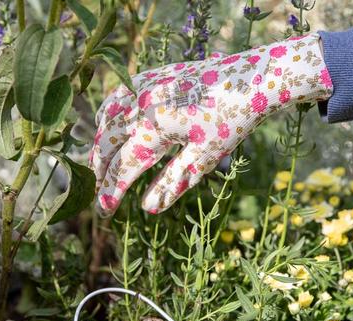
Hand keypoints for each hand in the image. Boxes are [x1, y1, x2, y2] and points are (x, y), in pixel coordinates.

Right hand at [90, 33, 332, 216]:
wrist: (254, 77)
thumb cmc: (234, 120)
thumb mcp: (205, 158)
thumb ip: (173, 182)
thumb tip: (148, 207)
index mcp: (155, 129)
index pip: (123, 167)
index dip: (111, 192)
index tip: (105, 212)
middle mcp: (142, 106)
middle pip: (106, 143)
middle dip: (99, 170)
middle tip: (98, 192)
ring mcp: (144, 87)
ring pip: (106, 118)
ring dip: (99, 143)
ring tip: (99, 165)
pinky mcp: (152, 76)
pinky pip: (117, 95)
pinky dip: (107, 114)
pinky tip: (107, 124)